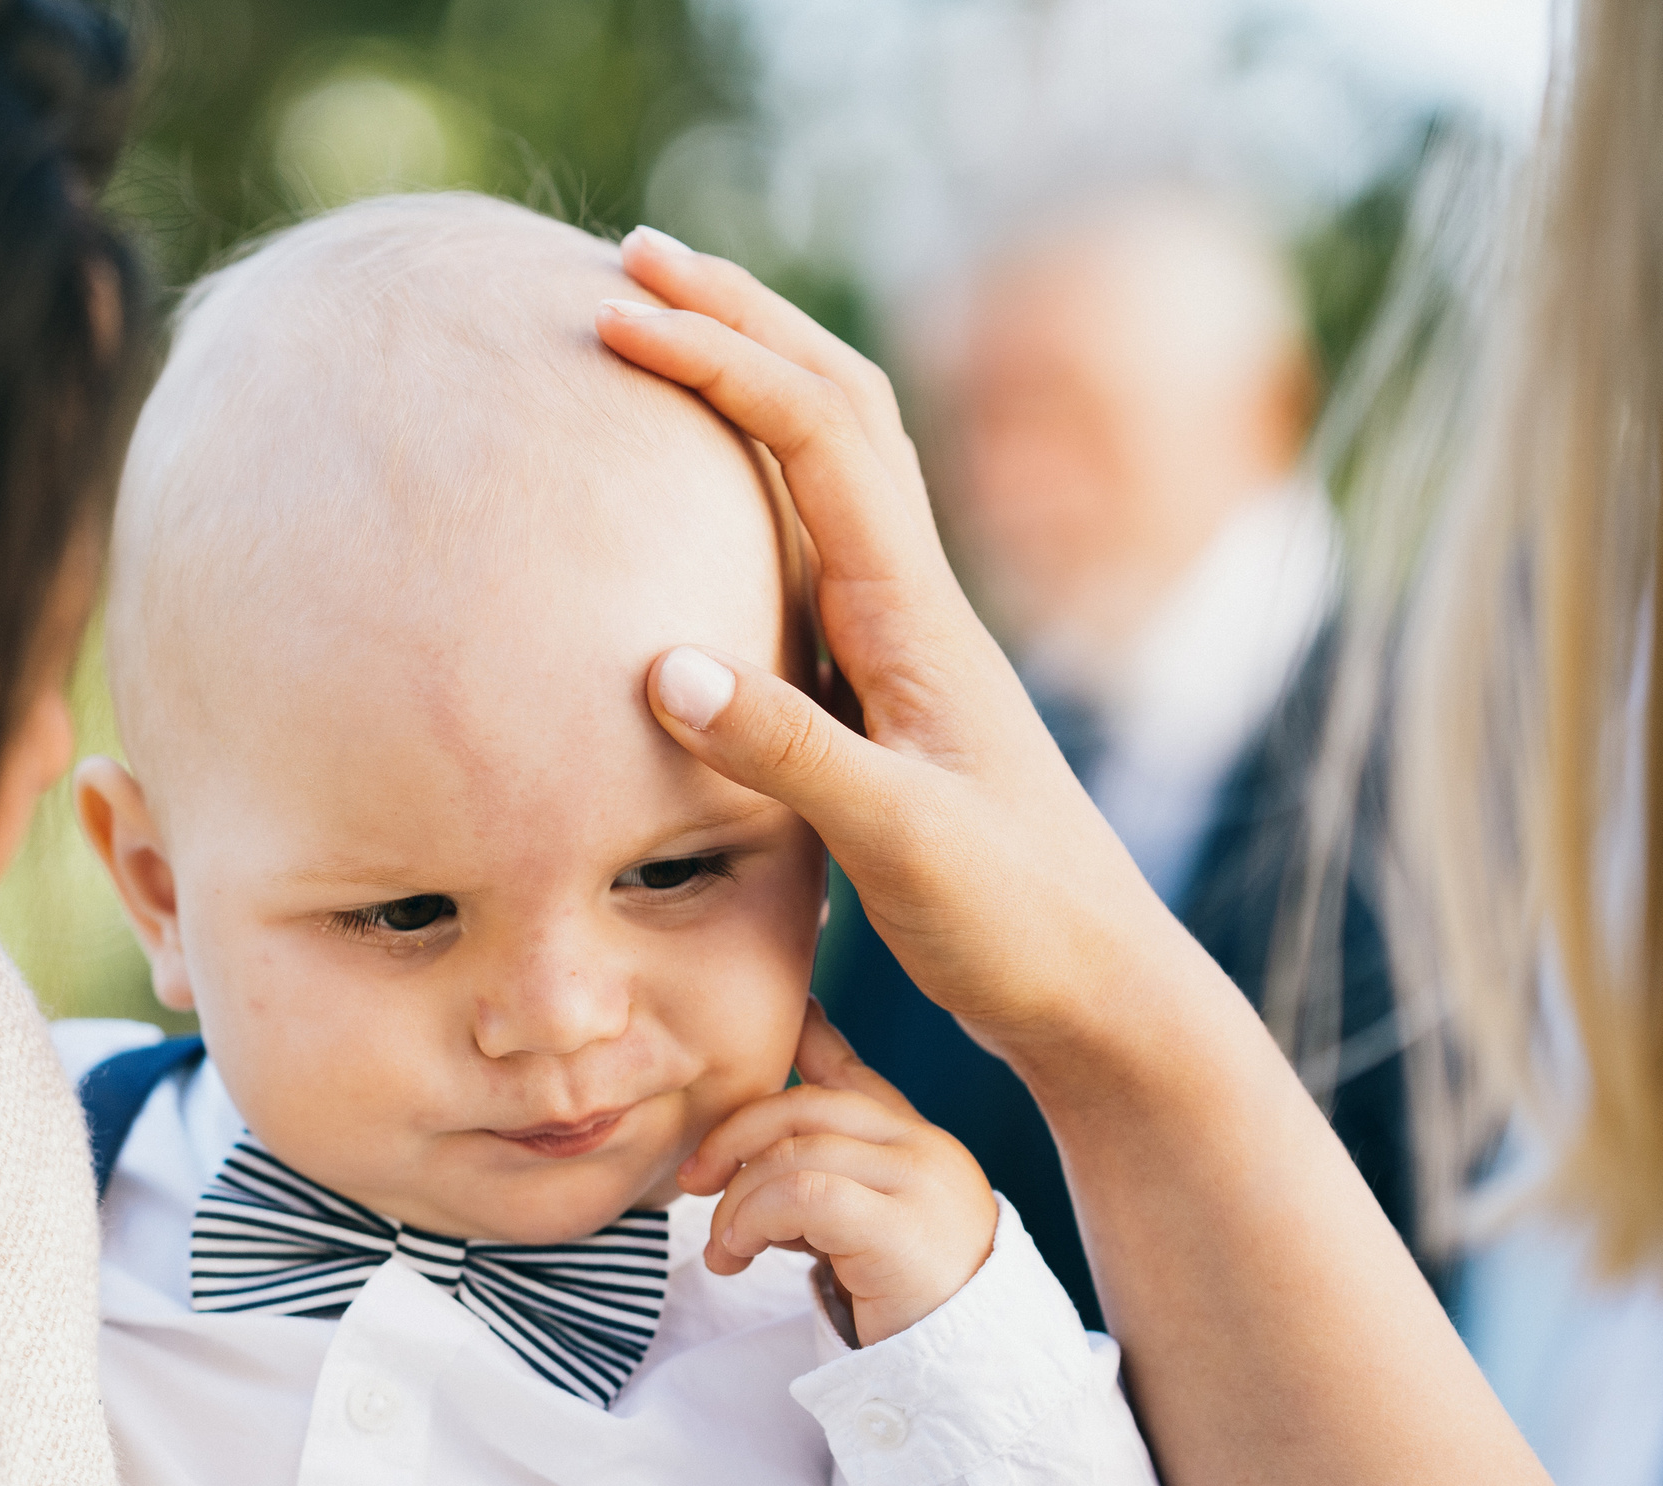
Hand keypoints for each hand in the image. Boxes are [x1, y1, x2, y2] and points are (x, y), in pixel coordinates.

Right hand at [596, 229, 1193, 1075]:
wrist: (1103, 991)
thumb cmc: (1017, 923)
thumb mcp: (900, 845)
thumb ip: (787, 755)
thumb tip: (660, 664)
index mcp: (919, 615)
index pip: (819, 431)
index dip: (721, 357)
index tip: (618, 317)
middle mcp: (918, 601)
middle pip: (840, 402)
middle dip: (741, 316)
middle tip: (635, 256)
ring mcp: (908, 640)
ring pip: (838, 459)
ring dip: (757, 376)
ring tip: (666, 331)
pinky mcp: (888, 689)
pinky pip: (820, 542)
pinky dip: (760, 479)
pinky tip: (707, 500)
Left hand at [679, 1002, 994, 1343]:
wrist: (969, 1370)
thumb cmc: (906, 1302)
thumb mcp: (860, 1229)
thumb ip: (821, 1184)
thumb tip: (749, 1163)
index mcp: (914, 1142)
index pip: (854, 1074)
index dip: (813, 1036)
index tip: (789, 1011)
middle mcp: (922, 1148)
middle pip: (805, 1104)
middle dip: (734, 1136)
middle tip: (693, 1182)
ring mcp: (918, 1182)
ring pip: (796, 1150)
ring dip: (737, 1199)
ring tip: (724, 1249)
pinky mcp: (901, 1227)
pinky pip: (804, 1195)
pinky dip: (753, 1218)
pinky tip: (740, 1253)